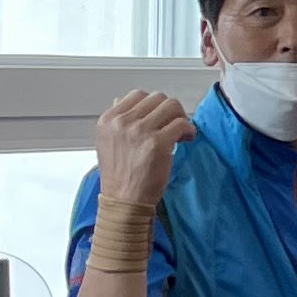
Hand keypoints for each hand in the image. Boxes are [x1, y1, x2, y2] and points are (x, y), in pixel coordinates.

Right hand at [94, 89, 196, 212]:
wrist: (124, 201)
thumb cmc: (120, 175)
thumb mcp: (108, 142)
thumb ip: (117, 122)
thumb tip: (122, 100)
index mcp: (108, 120)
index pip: (137, 95)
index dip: (154, 106)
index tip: (160, 119)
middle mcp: (122, 122)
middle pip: (157, 98)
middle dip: (169, 111)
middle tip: (173, 126)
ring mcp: (140, 131)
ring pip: (172, 106)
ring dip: (181, 117)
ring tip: (180, 133)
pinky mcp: (158, 143)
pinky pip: (182, 123)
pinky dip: (189, 130)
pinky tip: (187, 139)